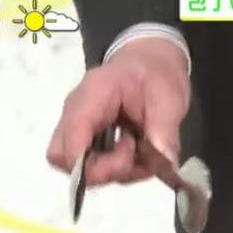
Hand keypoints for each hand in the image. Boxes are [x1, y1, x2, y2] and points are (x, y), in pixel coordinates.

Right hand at [47, 37, 190, 184]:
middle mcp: (76, 113)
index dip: (89, 164)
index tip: (127, 161)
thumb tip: (166, 162)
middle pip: (63, 157)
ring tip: (141, 150)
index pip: (72, 137)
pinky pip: (90, 165)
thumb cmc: (156, 73)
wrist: (150, 61)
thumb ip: (165, 130)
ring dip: (114, 171)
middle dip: (101, 170)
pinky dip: (116, 169)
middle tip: (134, 156)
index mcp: (93, 95)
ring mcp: (78, 128)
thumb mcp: (169, 97)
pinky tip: (136, 153)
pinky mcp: (87, 139)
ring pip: (77, 166)